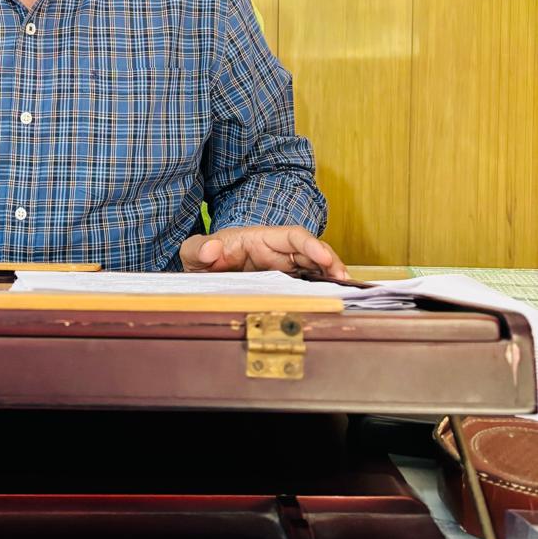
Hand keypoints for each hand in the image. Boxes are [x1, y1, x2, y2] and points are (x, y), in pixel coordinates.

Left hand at [180, 225, 347, 279]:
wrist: (201, 272)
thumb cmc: (202, 257)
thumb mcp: (193, 252)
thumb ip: (199, 248)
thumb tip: (211, 250)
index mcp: (259, 239)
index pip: (292, 236)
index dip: (311, 245)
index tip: (324, 257)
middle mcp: (276, 252)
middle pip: (312, 253)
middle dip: (331, 264)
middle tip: (344, 282)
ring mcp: (283, 269)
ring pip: (315, 270)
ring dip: (331, 279)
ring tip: (346, 293)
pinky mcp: (285, 285)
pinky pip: (308, 286)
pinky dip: (322, 291)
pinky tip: (333, 302)